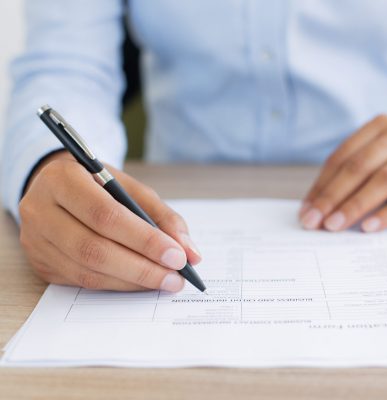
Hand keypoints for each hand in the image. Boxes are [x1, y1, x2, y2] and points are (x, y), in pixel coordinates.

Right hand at [19, 151, 201, 290]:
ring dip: (133, 281)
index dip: (144, 240)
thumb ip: (162, 216)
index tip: (178, 256)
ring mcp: (36, 240)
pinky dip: (118, 284)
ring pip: (88, 271)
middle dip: (142, 267)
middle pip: (94, 249)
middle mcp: (40, 210)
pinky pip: (82, 281)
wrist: (56, 188)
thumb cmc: (98, 185)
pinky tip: (141, 282)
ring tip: (165, 281)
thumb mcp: (130, 187)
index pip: (106, 216)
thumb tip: (190, 252)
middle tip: (176, 277)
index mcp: (62, 179)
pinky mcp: (40, 263)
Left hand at [300, 114, 386, 231]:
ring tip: (335, 226)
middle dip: (332, 196)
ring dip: (356, 205)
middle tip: (314, 221)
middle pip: (359, 167)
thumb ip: (357, 172)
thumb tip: (318, 205)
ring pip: (384, 179)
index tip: (306, 210)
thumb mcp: (385, 156)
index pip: (342, 157)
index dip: (321, 185)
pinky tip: (370, 227)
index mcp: (381, 126)